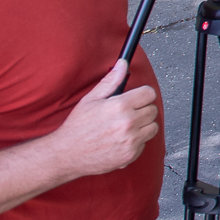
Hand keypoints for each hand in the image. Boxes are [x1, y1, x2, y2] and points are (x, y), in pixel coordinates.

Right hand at [51, 61, 158, 177]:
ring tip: (125, 127)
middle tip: (127, 114)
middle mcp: (128, 123)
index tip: (136, 98)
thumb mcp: (91, 99)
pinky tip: (121, 140)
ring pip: (152, 127)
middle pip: (153, 110)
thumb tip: (122, 64)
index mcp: (120, 106)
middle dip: (142, 110)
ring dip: (142, 126)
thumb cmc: (77, 127)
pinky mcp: (131, 154)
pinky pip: (144, 143)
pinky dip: (136, 141)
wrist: (66, 154)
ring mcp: (130, 140)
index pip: (149, 94)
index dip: (142, 95)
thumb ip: (111, 81)